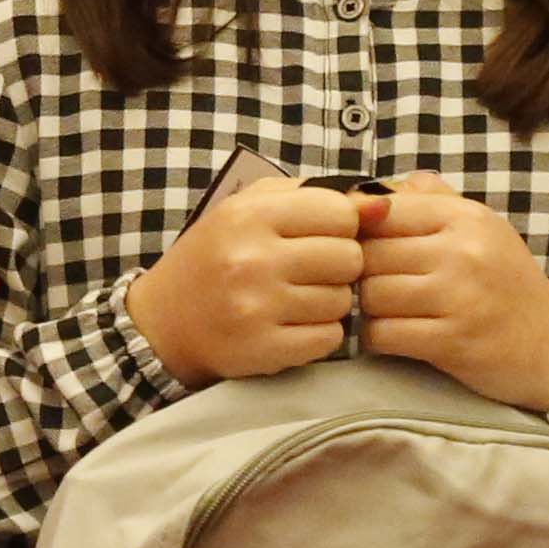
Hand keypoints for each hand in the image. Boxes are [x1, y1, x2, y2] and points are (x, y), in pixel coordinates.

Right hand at [126, 180, 368, 387]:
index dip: (341, 226)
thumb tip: (383, 204)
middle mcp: (253, 259)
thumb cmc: (218, 257)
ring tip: (299, 299)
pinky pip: (329, 338)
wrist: (164, 321)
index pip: (341, 213)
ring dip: (331, 302)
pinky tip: (295, 325)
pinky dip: (321, 334)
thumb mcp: (253, 211)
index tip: (321, 236)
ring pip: (343, 301)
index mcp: (251, 215)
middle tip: (312, 271)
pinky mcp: (263, 349)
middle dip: (340, 265)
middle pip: (349, 258)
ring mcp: (258, 307)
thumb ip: (317, 198)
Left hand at [355, 174, 548, 415]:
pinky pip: (382, 334)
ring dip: (369, 309)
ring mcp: (458, 297)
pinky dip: (378, 338)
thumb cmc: (506, 284)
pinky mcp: (451, 341)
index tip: (366, 250)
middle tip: (373, 285)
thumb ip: (429, 200)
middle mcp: (463, 251)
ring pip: (371, 295)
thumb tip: (366, 193)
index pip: (383, 211)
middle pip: (369, 254)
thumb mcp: (480, 228)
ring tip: (387, 311)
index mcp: (465, 216)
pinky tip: (394, 336)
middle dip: (361, 274)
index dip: (362, 232)